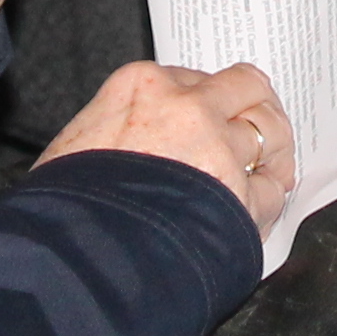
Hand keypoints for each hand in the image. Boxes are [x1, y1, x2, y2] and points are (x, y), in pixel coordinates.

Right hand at [40, 59, 291, 234]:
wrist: (74, 259)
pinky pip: (271, 190)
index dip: (210, 99)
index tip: (215, 113)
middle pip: (247, 86)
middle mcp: (187, 108)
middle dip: (258, 105)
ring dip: (274, 150)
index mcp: (142, 86)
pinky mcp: (240, 196)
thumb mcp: (75, 144)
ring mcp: (218, 150)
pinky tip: (262, 205)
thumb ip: (115, 127)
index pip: (195, 77)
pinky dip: (270, 198)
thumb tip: (129, 144)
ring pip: (270, 131)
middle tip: (260, 125)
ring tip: (272, 167)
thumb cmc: (62, 209)